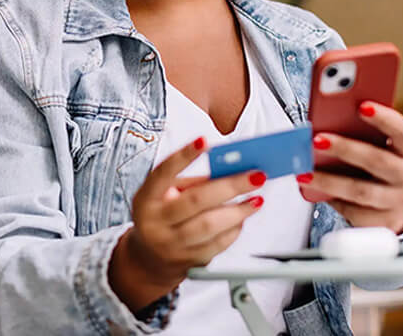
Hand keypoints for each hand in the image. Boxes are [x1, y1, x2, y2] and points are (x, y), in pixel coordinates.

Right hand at [109, 137, 265, 310]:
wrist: (150, 259)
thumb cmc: (164, 215)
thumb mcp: (167, 194)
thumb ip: (193, 182)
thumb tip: (230, 169)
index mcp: (146, 199)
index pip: (163, 173)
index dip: (183, 156)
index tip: (205, 141)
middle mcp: (155, 223)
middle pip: (195, 201)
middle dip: (230, 186)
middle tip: (256, 175)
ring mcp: (171, 245)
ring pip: (209, 226)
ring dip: (239, 211)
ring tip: (256, 199)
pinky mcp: (189, 262)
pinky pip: (217, 244)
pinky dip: (234, 229)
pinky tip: (242, 218)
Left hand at [297, 101, 402, 233]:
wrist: (393, 210)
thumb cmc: (380, 168)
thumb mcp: (380, 148)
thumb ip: (362, 135)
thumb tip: (326, 123)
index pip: (402, 131)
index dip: (384, 118)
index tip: (362, 106)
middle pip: (378, 161)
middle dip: (345, 148)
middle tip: (317, 139)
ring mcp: (396, 201)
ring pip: (360, 190)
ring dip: (328, 180)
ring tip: (304, 171)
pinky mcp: (380, 222)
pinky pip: (351, 209)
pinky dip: (328, 197)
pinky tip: (310, 187)